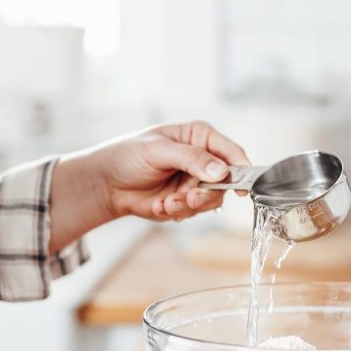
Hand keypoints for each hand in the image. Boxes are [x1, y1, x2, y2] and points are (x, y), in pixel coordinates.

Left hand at [97, 120, 248, 220]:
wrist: (107, 183)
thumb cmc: (128, 155)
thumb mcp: (158, 150)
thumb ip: (191, 158)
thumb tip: (220, 171)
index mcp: (199, 137)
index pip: (231, 152)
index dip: (241, 168)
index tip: (243, 187)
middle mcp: (202, 160)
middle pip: (225, 182)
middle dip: (206, 194)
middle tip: (189, 198)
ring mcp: (195, 182)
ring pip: (211, 201)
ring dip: (188, 205)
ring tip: (166, 203)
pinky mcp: (186, 201)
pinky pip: (193, 212)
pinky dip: (176, 212)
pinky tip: (158, 205)